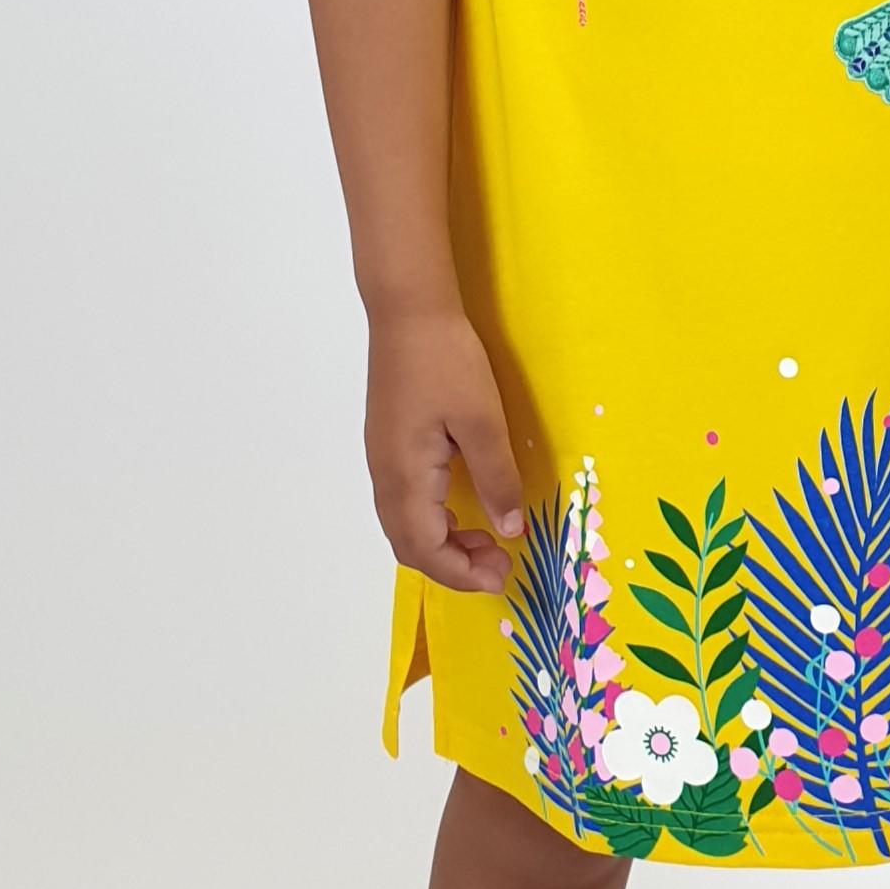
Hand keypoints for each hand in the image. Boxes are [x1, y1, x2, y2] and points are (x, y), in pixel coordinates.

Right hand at [364, 305, 527, 592]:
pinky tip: (463, 507)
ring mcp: (381, 459)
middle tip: (499, 563)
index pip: (425, 549)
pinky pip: (404, 501)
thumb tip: (509, 530)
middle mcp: (384, 476)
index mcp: (406, 477)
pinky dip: (432, 519)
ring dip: (442, 542)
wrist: (409, 311)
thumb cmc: (447, 362)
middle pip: (409, 545)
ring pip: (404, 524)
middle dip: (452, 565)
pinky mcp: (387, 443)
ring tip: (486, 539)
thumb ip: (496, 479)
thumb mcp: (483, 422)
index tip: (500, 577)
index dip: (461, 574)